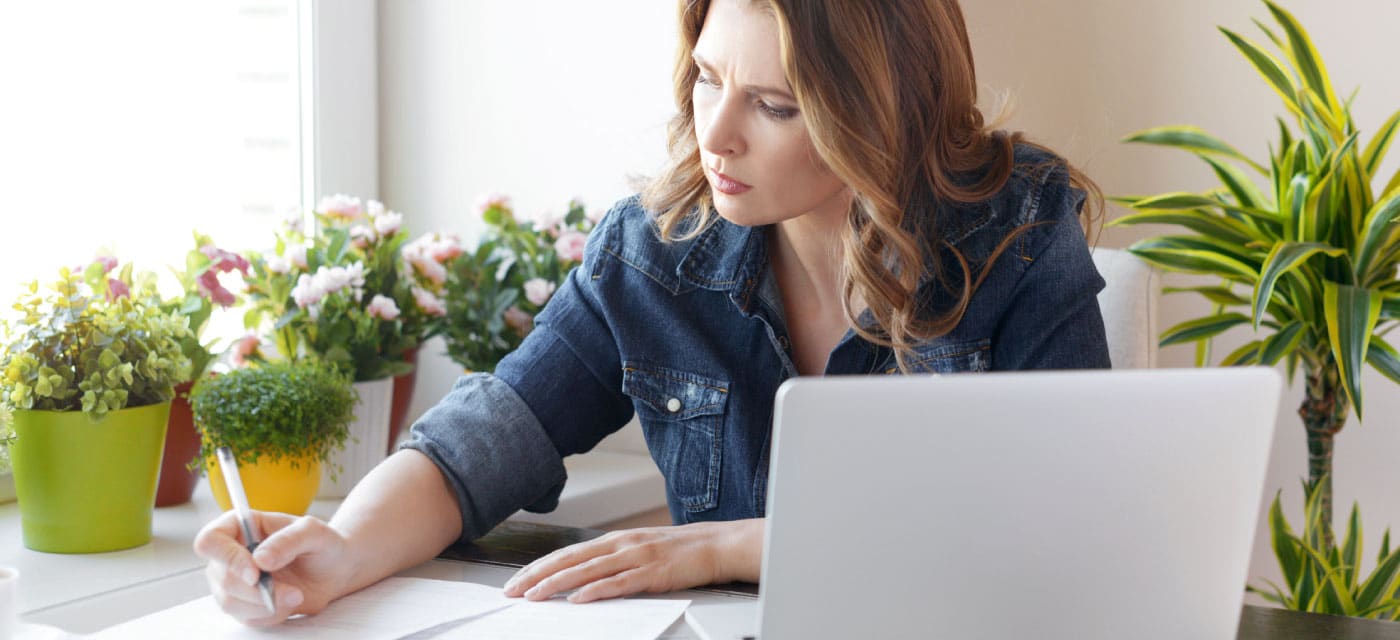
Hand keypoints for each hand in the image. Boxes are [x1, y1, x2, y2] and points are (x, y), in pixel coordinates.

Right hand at [193, 510, 351, 625]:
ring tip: (296, 595)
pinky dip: (271, 615)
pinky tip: (288, 602)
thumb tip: (260, 559)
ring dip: (266, 604)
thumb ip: (288, 540)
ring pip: (229, 602)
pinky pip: (246, 617)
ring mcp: (233, 581)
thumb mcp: (314, 532)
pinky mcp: (243, 604)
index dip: (227, 559)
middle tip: (293, 591)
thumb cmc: (322, 543)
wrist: (334, 570)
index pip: (210, 541)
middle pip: (221, 577)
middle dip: (257, 590)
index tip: (256, 573)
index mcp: (240, 526)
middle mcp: (230, 553)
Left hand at [502, 518, 762, 602]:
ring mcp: (636, 556)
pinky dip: (597, 590)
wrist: (718, 545)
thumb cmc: (680, 551)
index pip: (567, 554)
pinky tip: (579, 599)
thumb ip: (612, 562)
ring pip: (587, 571)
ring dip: (557, 584)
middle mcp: (621, 544)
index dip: (539, 567)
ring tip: (534, 596)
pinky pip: (619, 583)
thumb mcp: (639, 550)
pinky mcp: (653, 572)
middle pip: (570, 560)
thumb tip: (582, 578)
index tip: (517, 581)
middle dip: (537, 576)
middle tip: (512, 590)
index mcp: (615, 540)